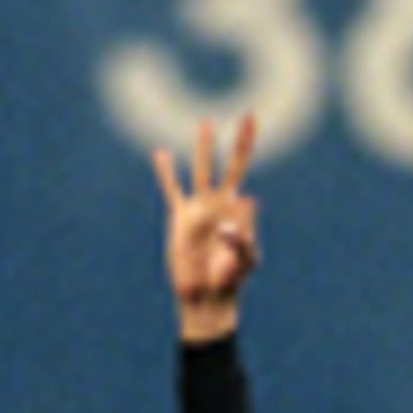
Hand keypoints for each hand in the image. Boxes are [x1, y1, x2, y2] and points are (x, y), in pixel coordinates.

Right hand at [154, 116, 260, 342]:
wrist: (206, 297)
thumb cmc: (230, 281)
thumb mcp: (244, 260)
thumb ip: (245, 234)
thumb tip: (247, 199)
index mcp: (237, 209)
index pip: (244, 173)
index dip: (247, 148)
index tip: (251, 122)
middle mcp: (220, 204)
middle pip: (230, 165)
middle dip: (239, 141)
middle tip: (248, 115)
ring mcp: (200, 209)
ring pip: (201, 170)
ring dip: (204, 148)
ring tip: (206, 122)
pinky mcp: (181, 219)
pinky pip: (172, 190)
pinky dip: (167, 172)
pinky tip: (162, 154)